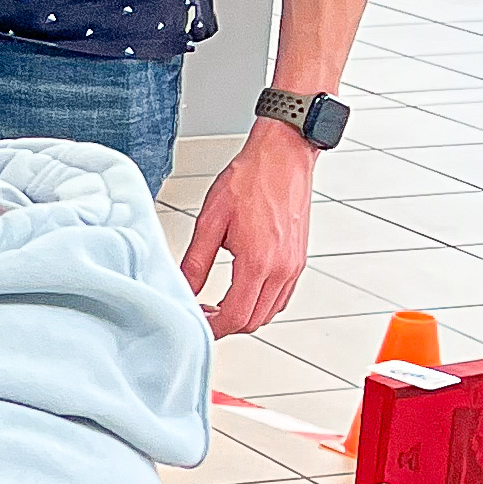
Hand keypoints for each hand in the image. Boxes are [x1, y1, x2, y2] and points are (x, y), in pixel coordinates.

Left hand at [179, 119, 315, 338]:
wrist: (283, 156)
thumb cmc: (250, 179)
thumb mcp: (210, 221)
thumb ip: (195, 261)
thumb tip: (184, 287)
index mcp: (258, 262)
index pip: (235, 316)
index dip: (212, 327)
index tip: (196, 321)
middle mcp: (282, 269)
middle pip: (254, 321)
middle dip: (226, 325)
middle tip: (203, 313)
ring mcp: (294, 266)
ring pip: (270, 312)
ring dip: (244, 315)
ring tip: (219, 303)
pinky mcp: (298, 259)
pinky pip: (281, 296)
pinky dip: (261, 302)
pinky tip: (242, 289)